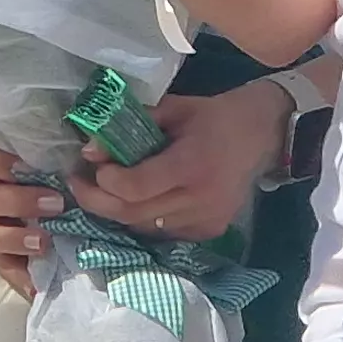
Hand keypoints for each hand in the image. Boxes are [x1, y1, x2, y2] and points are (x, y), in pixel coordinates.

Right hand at [0, 143, 59, 294]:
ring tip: (44, 243)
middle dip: (19, 202)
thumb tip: (85, 154)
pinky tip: (38, 286)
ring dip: (17, 240)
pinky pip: (5, 269)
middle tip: (55, 204)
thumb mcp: (24, 162)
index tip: (26, 168)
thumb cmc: (21, 176)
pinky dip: (22, 279)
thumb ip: (42, 159)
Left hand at [71, 84, 290, 240]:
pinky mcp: (210, 231)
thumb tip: (90, 149)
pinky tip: (134, 201)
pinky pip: (162, 232)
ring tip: (101, 190)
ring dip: (117, 212)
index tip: (91, 165)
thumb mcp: (174, 109)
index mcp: (191, 164)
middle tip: (78, 184)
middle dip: (98, 201)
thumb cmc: (216, 116)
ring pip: (145, 227)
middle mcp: (199, 199)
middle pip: (133, 214)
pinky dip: (142, 219)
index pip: (136, 187)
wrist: (264, 135)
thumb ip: (132, 127)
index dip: (106, 181)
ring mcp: (206, 220)